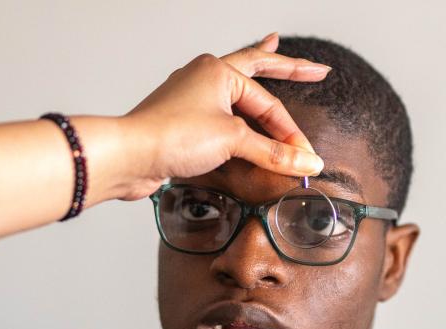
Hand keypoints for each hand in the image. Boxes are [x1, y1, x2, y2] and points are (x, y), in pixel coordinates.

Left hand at [112, 33, 329, 199]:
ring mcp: (191, 97)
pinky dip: (236, 106)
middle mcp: (204, 77)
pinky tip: (239, 103)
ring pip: (235, 88)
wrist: (129, 155)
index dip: (290, 132)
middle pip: (257, 69)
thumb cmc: (172, 136)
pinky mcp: (182, 120)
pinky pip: (219, 110)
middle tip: (316, 69)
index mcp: (218, 71)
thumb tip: (307, 161)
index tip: (306, 156)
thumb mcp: (232, 140)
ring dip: (257, 77)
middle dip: (288, 68)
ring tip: (273, 51)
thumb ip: (273, 152)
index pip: (268, 103)